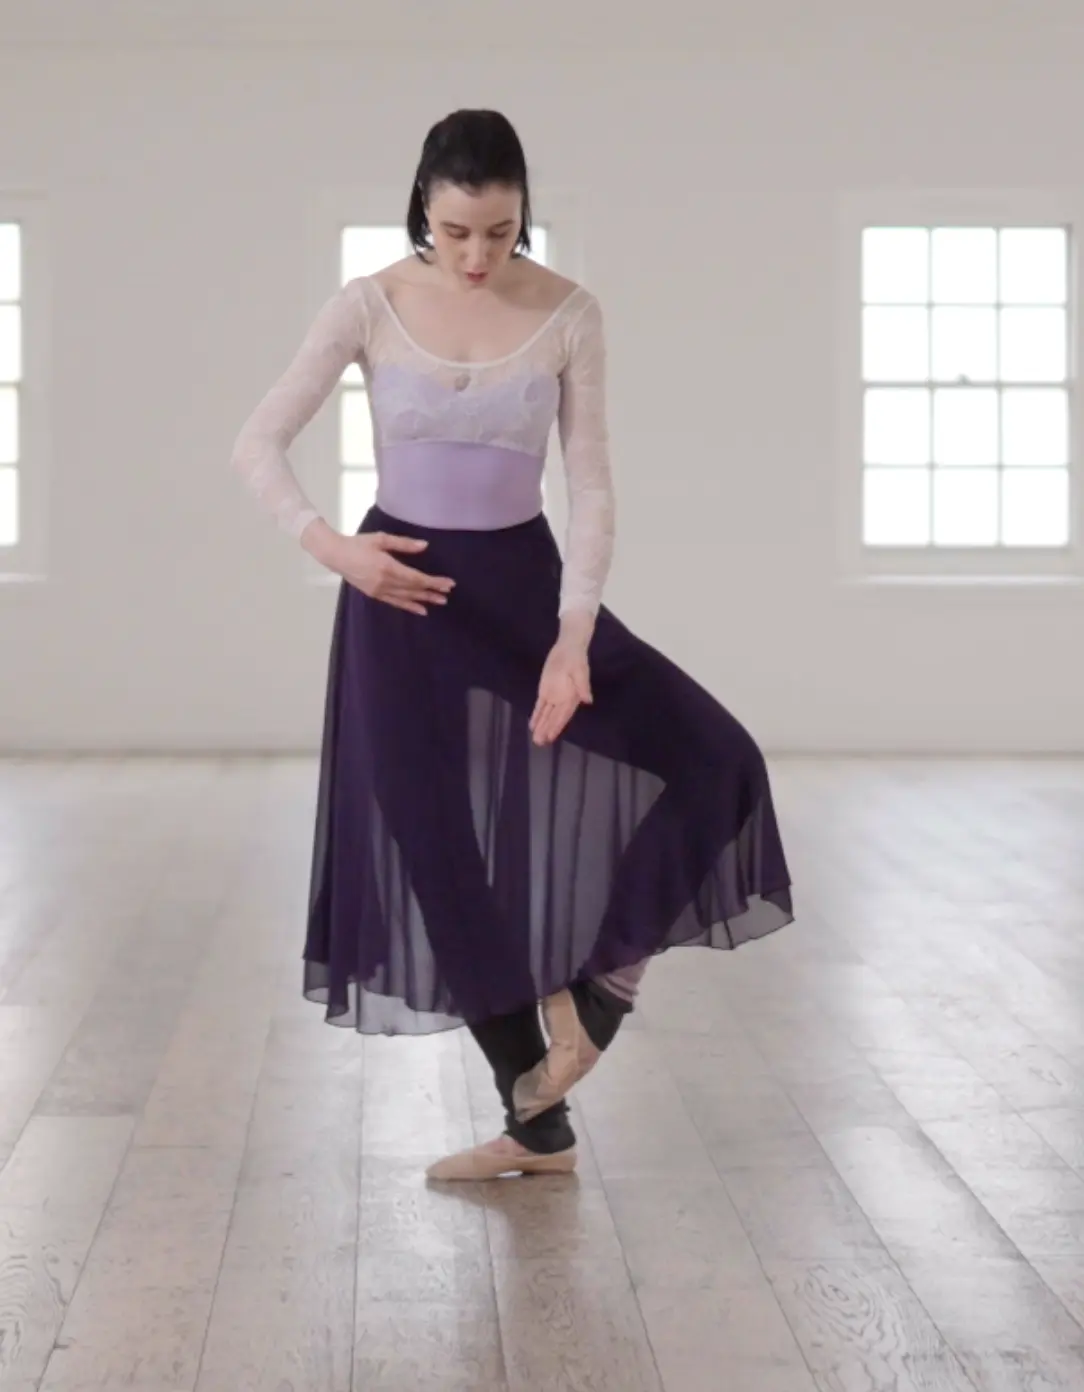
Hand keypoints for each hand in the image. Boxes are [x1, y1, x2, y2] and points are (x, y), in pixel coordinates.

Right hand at [321, 528, 454, 615]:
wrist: (335, 555)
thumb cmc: (358, 543)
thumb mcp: (381, 539)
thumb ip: (403, 543)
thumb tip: (425, 546)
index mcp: (387, 566)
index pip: (416, 577)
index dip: (433, 581)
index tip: (448, 583)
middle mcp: (384, 581)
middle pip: (413, 589)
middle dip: (432, 592)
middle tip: (447, 595)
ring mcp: (379, 590)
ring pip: (406, 597)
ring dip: (424, 600)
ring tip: (439, 602)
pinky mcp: (374, 594)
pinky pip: (395, 602)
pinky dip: (409, 606)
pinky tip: (421, 610)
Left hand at [529, 637, 592, 746]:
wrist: (568, 648)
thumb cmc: (576, 659)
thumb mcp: (580, 671)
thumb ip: (583, 686)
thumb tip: (588, 700)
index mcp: (572, 698)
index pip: (563, 715)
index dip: (557, 726)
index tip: (550, 737)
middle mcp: (563, 700)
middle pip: (554, 718)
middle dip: (547, 730)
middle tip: (539, 743)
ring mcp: (554, 696)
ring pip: (546, 715)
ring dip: (541, 726)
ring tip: (536, 739)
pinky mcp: (545, 691)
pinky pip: (540, 706)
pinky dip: (537, 715)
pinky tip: (532, 725)